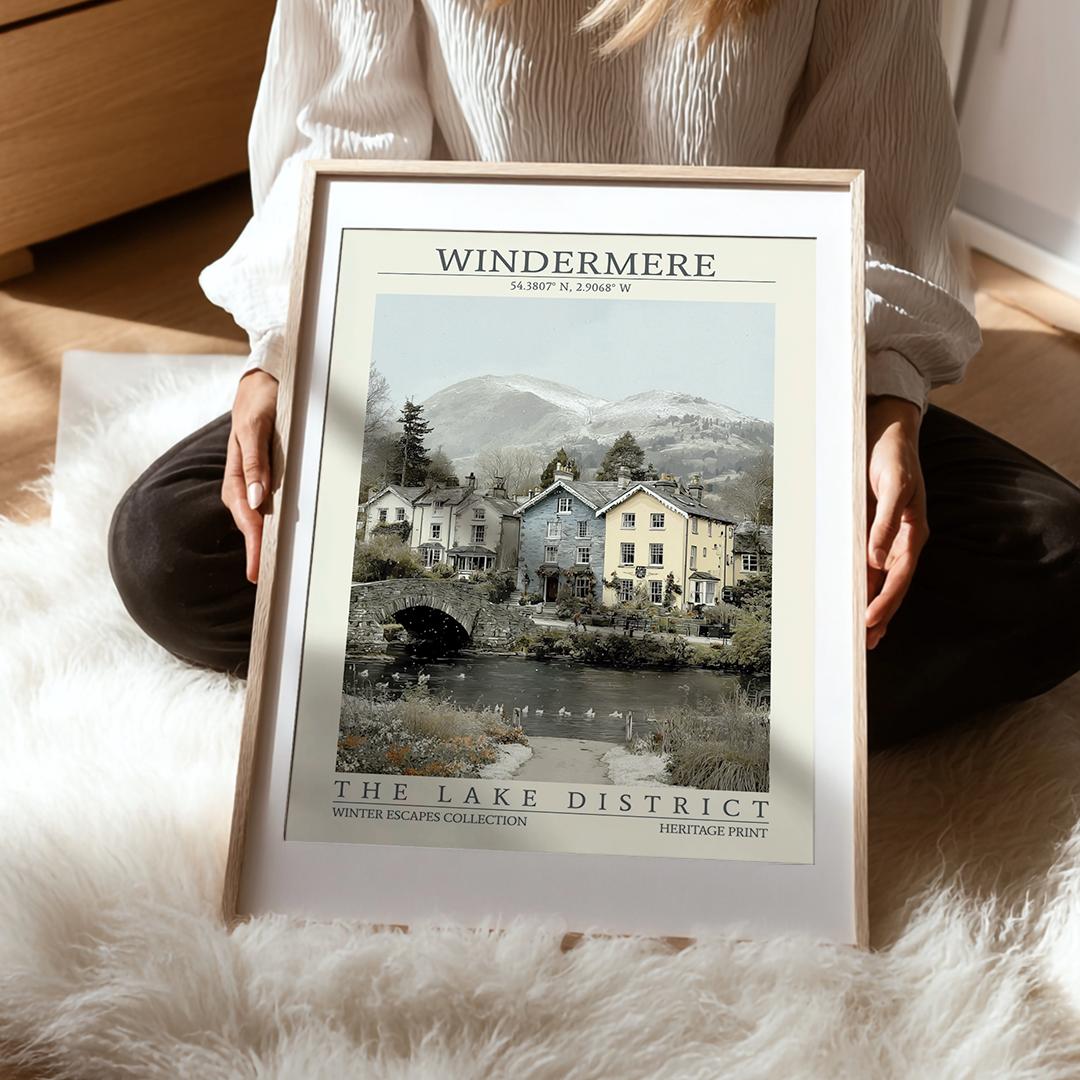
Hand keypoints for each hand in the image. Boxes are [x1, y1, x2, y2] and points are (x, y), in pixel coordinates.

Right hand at [222, 370, 278, 583]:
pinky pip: (267, 505)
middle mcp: (244, 481)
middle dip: (256, 551)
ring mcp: (254, 480)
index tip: (256, 571)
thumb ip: (255, 460)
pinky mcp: (265, 476)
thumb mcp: (257, 426)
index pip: (246, 516)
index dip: (252, 544)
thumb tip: (257, 499)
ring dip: (262, 541)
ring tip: (269, 568)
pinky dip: (271, 524)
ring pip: (257, 517)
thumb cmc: (259, 401)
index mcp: (237, 472)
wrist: (264, 381)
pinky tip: (278, 537)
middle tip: (263, 582)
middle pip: (250, 523)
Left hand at [865, 396, 927, 649]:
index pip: (899, 577)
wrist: (887, 431)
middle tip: (863, 645)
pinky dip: (861, 584)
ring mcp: (887, 537)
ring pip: (878, 580)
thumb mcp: (893, 484)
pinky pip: (866, 564)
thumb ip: (886, 521)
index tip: (869, 622)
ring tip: (860, 636)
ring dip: (870, 606)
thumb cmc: (893, 455)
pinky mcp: (872, 530)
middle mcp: (901, 540)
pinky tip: (852, 599)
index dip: (885, 601)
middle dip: (879, 615)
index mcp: (913, 533)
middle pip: (890, 586)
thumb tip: (876, 558)